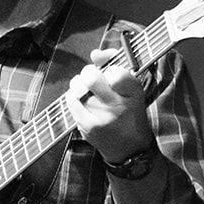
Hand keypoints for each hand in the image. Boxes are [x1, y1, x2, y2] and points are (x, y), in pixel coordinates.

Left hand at [66, 50, 153, 166]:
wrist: (129, 148)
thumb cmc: (129, 112)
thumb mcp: (132, 88)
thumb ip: (115, 65)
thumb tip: (95, 54)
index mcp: (133, 92)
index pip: (115, 71)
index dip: (109, 68)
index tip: (110, 74)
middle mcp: (118, 104)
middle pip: (90, 76)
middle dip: (88, 72)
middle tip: (93, 78)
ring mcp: (101, 116)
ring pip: (77, 86)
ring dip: (79, 84)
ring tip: (86, 90)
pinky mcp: (88, 126)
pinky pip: (71, 101)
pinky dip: (73, 96)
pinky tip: (80, 100)